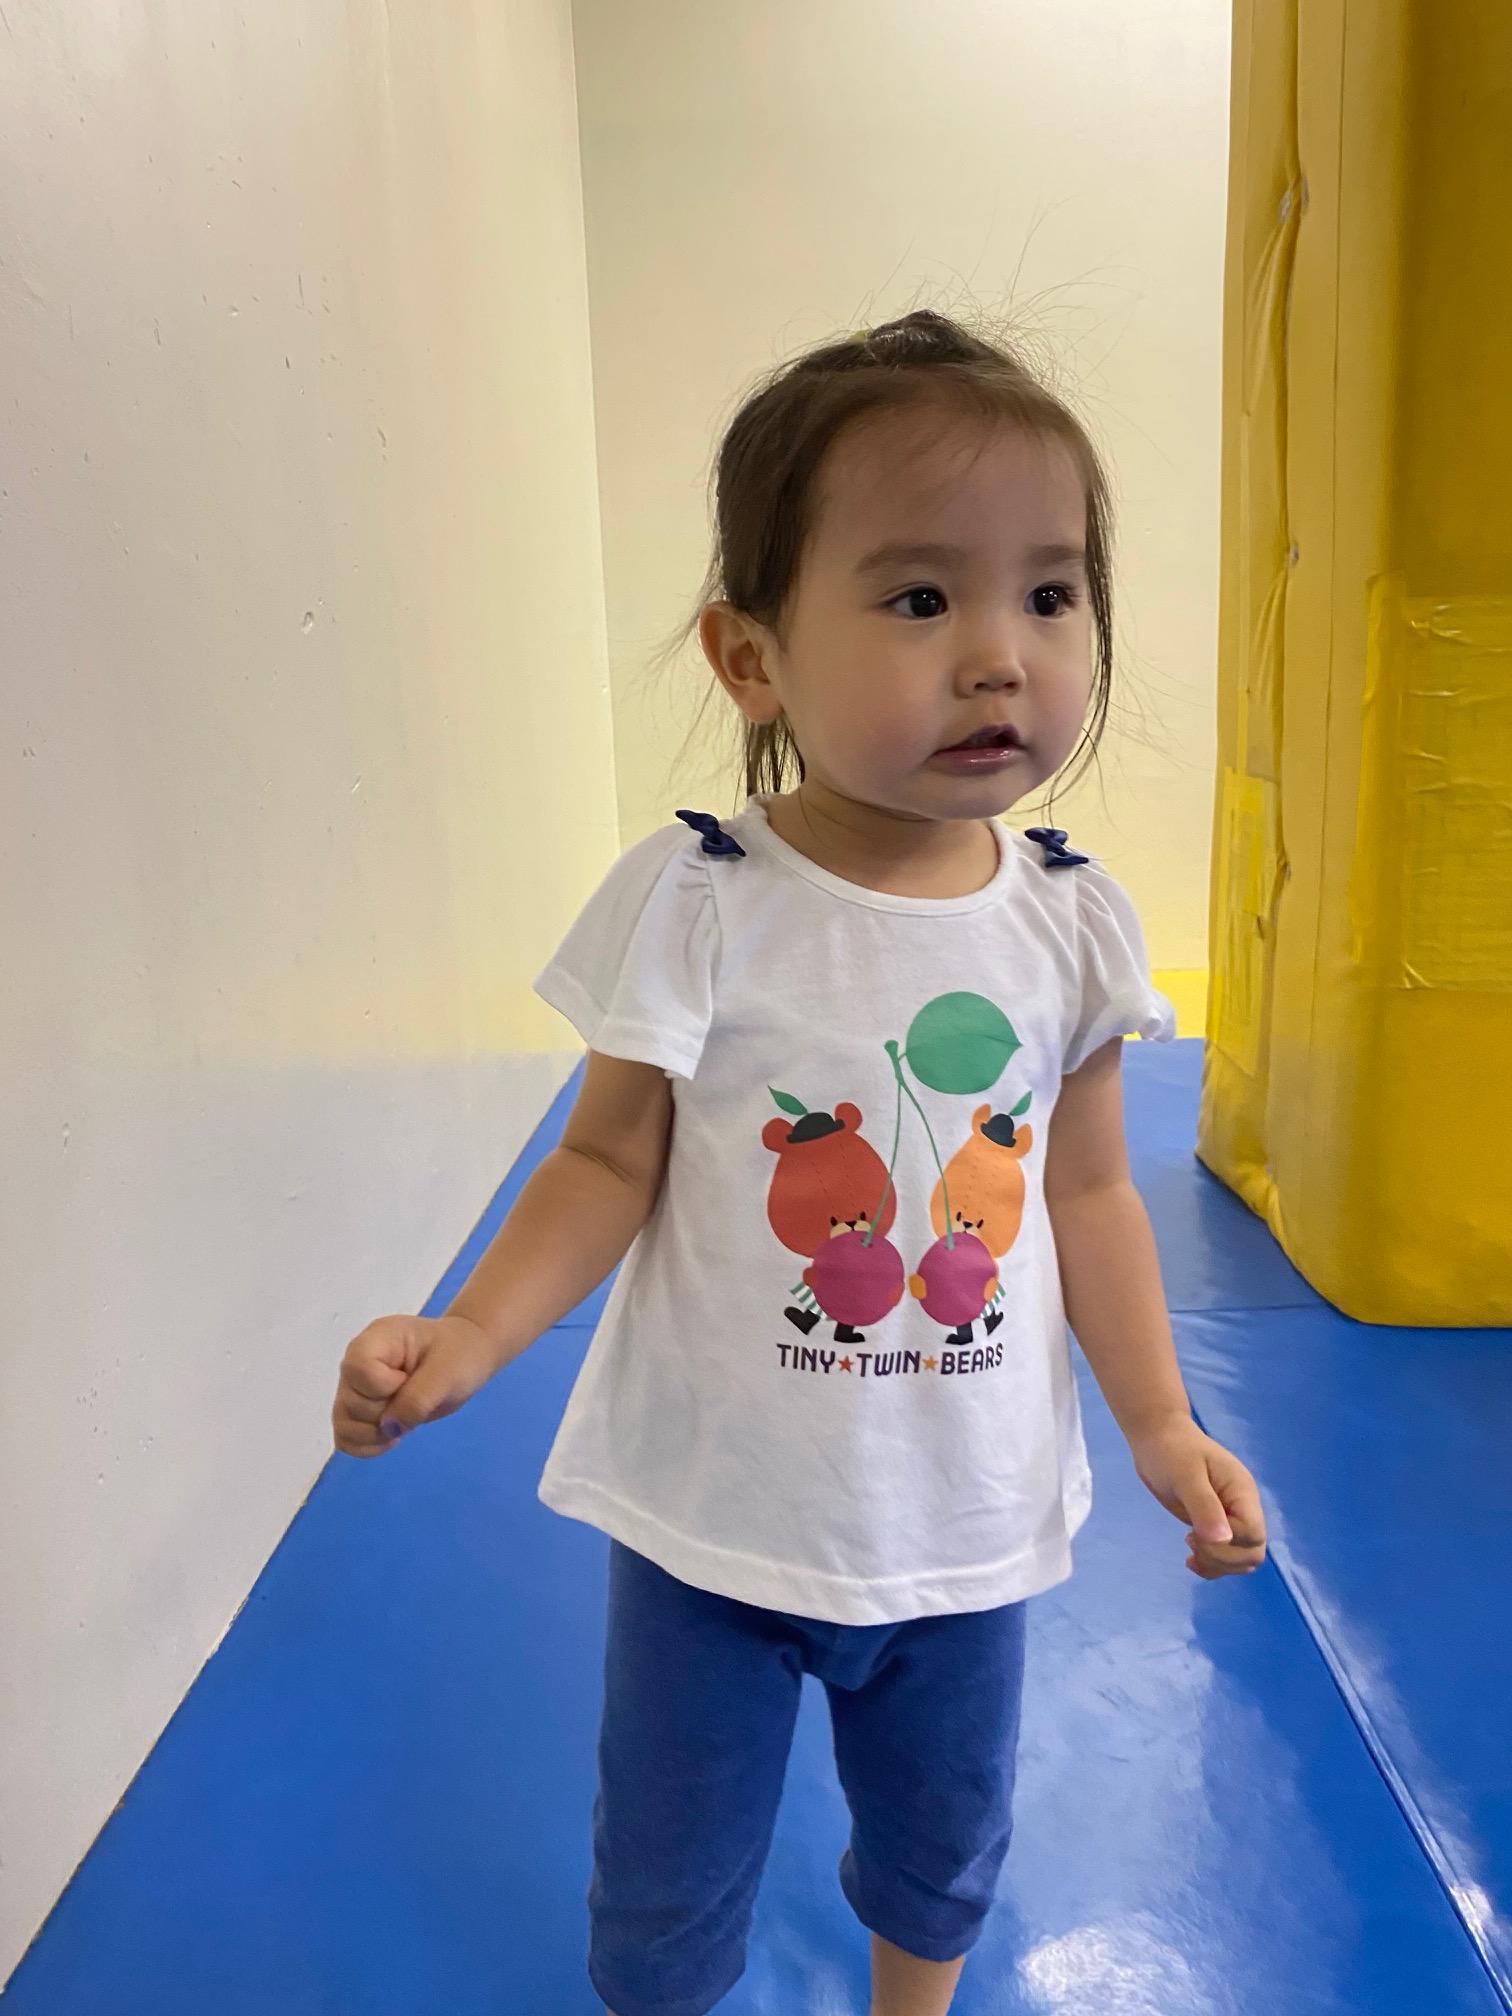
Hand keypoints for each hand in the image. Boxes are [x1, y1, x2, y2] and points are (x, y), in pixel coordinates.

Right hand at [331, 1312, 502, 1457]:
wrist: (467, 1358)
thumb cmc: (459, 1356)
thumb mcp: (447, 1373)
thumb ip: (418, 1399)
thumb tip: (389, 1428)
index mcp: (377, 1338)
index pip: (357, 1368)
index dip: (382, 1386)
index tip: (408, 1380)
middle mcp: (357, 1363)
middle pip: (350, 1402)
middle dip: (386, 1412)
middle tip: (415, 1398)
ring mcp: (354, 1388)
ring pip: (343, 1425)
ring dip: (377, 1433)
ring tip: (405, 1419)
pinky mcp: (359, 1411)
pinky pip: (346, 1439)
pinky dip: (369, 1446)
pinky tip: (394, 1435)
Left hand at [1127, 1416, 1267, 1579]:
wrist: (1157, 1437)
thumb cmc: (1171, 1450)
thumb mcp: (1185, 1476)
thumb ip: (1204, 1506)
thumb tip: (1223, 1539)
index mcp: (1243, 1492)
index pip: (1252, 1534)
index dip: (1227, 1543)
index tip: (1194, 1532)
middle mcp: (1243, 1508)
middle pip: (1252, 1551)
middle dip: (1222, 1557)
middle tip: (1190, 1540)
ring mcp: (1231, 1518)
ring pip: (1242, 1559)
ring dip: (1218, 1564)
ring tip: (1190, 1550)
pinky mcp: (1215, 1525)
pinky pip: (1225, 1556)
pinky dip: (1212, 1565)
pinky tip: (1191, 1560)